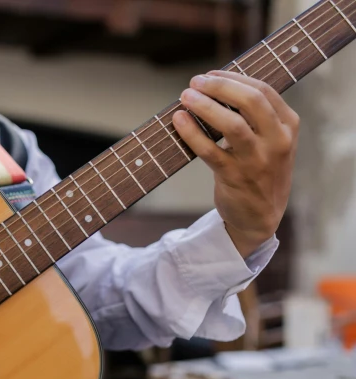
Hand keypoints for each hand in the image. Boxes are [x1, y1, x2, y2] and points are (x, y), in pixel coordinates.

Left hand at [173, 70, 298, 257]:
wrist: (260, 216)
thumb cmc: (259, 170)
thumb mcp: (270, 140)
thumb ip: (254, 116)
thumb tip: (216, 86)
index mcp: (287, 125)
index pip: (262, 90)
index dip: (233, 78)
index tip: (210, 74)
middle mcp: (277, 141)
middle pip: (251, 102)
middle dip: (220, 86)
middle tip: (195, 82)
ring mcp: (257, 160)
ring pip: (232, 125)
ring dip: (205, 106)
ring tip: (185, 97)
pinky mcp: (235, 177)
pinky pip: (210, 151)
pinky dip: (192, 133)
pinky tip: (179, 120)